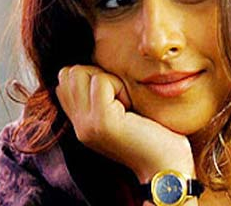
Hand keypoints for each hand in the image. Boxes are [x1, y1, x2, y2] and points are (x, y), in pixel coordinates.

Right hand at [55, 65, 195, 182]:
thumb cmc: (153, 134)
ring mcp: (86, 125)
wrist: (166, 167)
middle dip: (98, 74)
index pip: (65, 78)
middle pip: (70, 72)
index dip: (91, 76)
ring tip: (126, 104)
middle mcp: (77, 124)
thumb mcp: (120, 110)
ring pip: (81, 72)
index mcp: (80, 121)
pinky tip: (131, 108)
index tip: (115, 96)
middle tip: (122, 99)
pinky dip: (120, 86)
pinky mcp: (102, 122)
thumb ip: (101, 93)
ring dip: (109, 80)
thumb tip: (91, 64)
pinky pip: (101, 81)